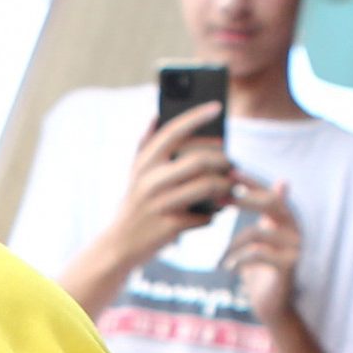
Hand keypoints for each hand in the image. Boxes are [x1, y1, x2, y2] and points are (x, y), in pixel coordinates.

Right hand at [105, 103, 234, 271]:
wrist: (120, 244)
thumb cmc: (134, 204)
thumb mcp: (135, 172)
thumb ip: (146, 143)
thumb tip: (156, 114)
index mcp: (145, 162)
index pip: (174, 131)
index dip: (197, 117)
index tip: (217, 107)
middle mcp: (151, 180)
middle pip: (198, 161)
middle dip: (221, 160)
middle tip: (233, 163)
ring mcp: (161, 204)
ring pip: (205, 188)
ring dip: (225, 187)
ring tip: (232, 186)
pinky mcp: (170, 228)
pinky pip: (203, 217)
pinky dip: (214, 214)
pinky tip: (218, 211)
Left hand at [224, 178, 302, 327]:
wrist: (272, 307)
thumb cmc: (261, 271)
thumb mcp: (259, 238)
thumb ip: (259, 213)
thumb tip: (257, 183)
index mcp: (286, 220)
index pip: (269, 192)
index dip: (251, 181)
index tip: (228, 172)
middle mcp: (295, 230)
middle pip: (271, 203)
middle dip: (244, 199)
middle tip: (219, 198)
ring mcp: (295, 248)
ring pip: (258, 233)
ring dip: (233, 244)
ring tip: (221, 256)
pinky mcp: (289, 267)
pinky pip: (259, 254)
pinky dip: (239, 259)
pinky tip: (228, 267)